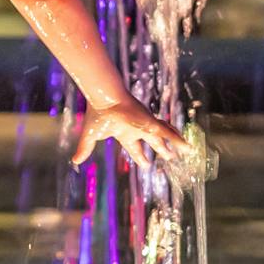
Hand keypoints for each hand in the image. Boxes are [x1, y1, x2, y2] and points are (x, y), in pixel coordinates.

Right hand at [72, 97, 188, 174]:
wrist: (105, 99)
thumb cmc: (98, 115)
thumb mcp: (90, 137)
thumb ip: (84, 149)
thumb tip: (74, 161)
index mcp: (124, 133)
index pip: (135, 148)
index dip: (140, 156)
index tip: (146, 163)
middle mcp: (137, 129)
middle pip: (152, 142)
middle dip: (161, 149)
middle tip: (168, 156)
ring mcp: (146, 125)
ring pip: (164, 136)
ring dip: (174, 144)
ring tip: (185, 150)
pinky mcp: (151, 122)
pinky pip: (168, 132)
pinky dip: (178, 140)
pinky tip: (188, 147)